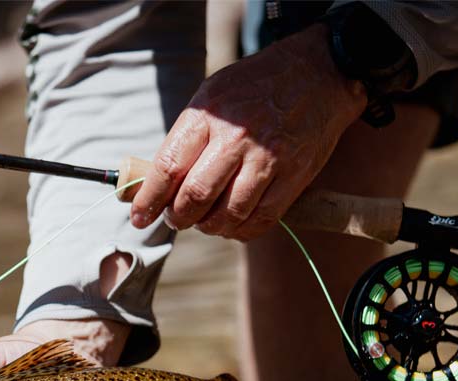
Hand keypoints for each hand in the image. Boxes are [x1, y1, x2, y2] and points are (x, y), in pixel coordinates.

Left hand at [129, 23, 366, 240]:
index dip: (149, 200)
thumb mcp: (210, 98)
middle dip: (178, 218)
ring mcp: (268, 158)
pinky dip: (241, 231)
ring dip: (209, 228)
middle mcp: (236, 137)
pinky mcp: (294, 175)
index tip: (139, 217)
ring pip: (228, 214)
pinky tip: (232, 225)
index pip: (168, 168)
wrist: (317, 73)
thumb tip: (152, 186)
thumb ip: (183, 140)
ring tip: (205, 222)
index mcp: (207, 116)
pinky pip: (262, 219)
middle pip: (196, 196)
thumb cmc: (254, 89)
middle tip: (176, 219)